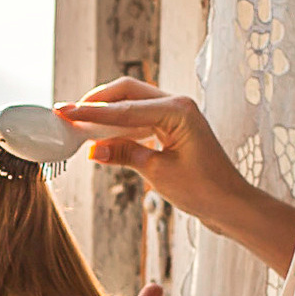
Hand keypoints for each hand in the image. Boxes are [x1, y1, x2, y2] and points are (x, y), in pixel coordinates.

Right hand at [55, 76, 249, 228]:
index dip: (90, 112)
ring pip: (132, 103)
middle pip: (127, 92)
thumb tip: (94, 149)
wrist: (231, 204)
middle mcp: (177, 104)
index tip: (63, 111)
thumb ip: (124, 154)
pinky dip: (120, 125)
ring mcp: (176, 114)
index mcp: (177, 109)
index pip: (123, 109)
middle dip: (97, 101)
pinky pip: (140, 118)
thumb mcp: (158, 173)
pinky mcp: (173, 127)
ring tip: (80, 125)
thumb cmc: (204, 189)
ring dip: (107, 113)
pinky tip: (102, 137)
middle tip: (68, 114)